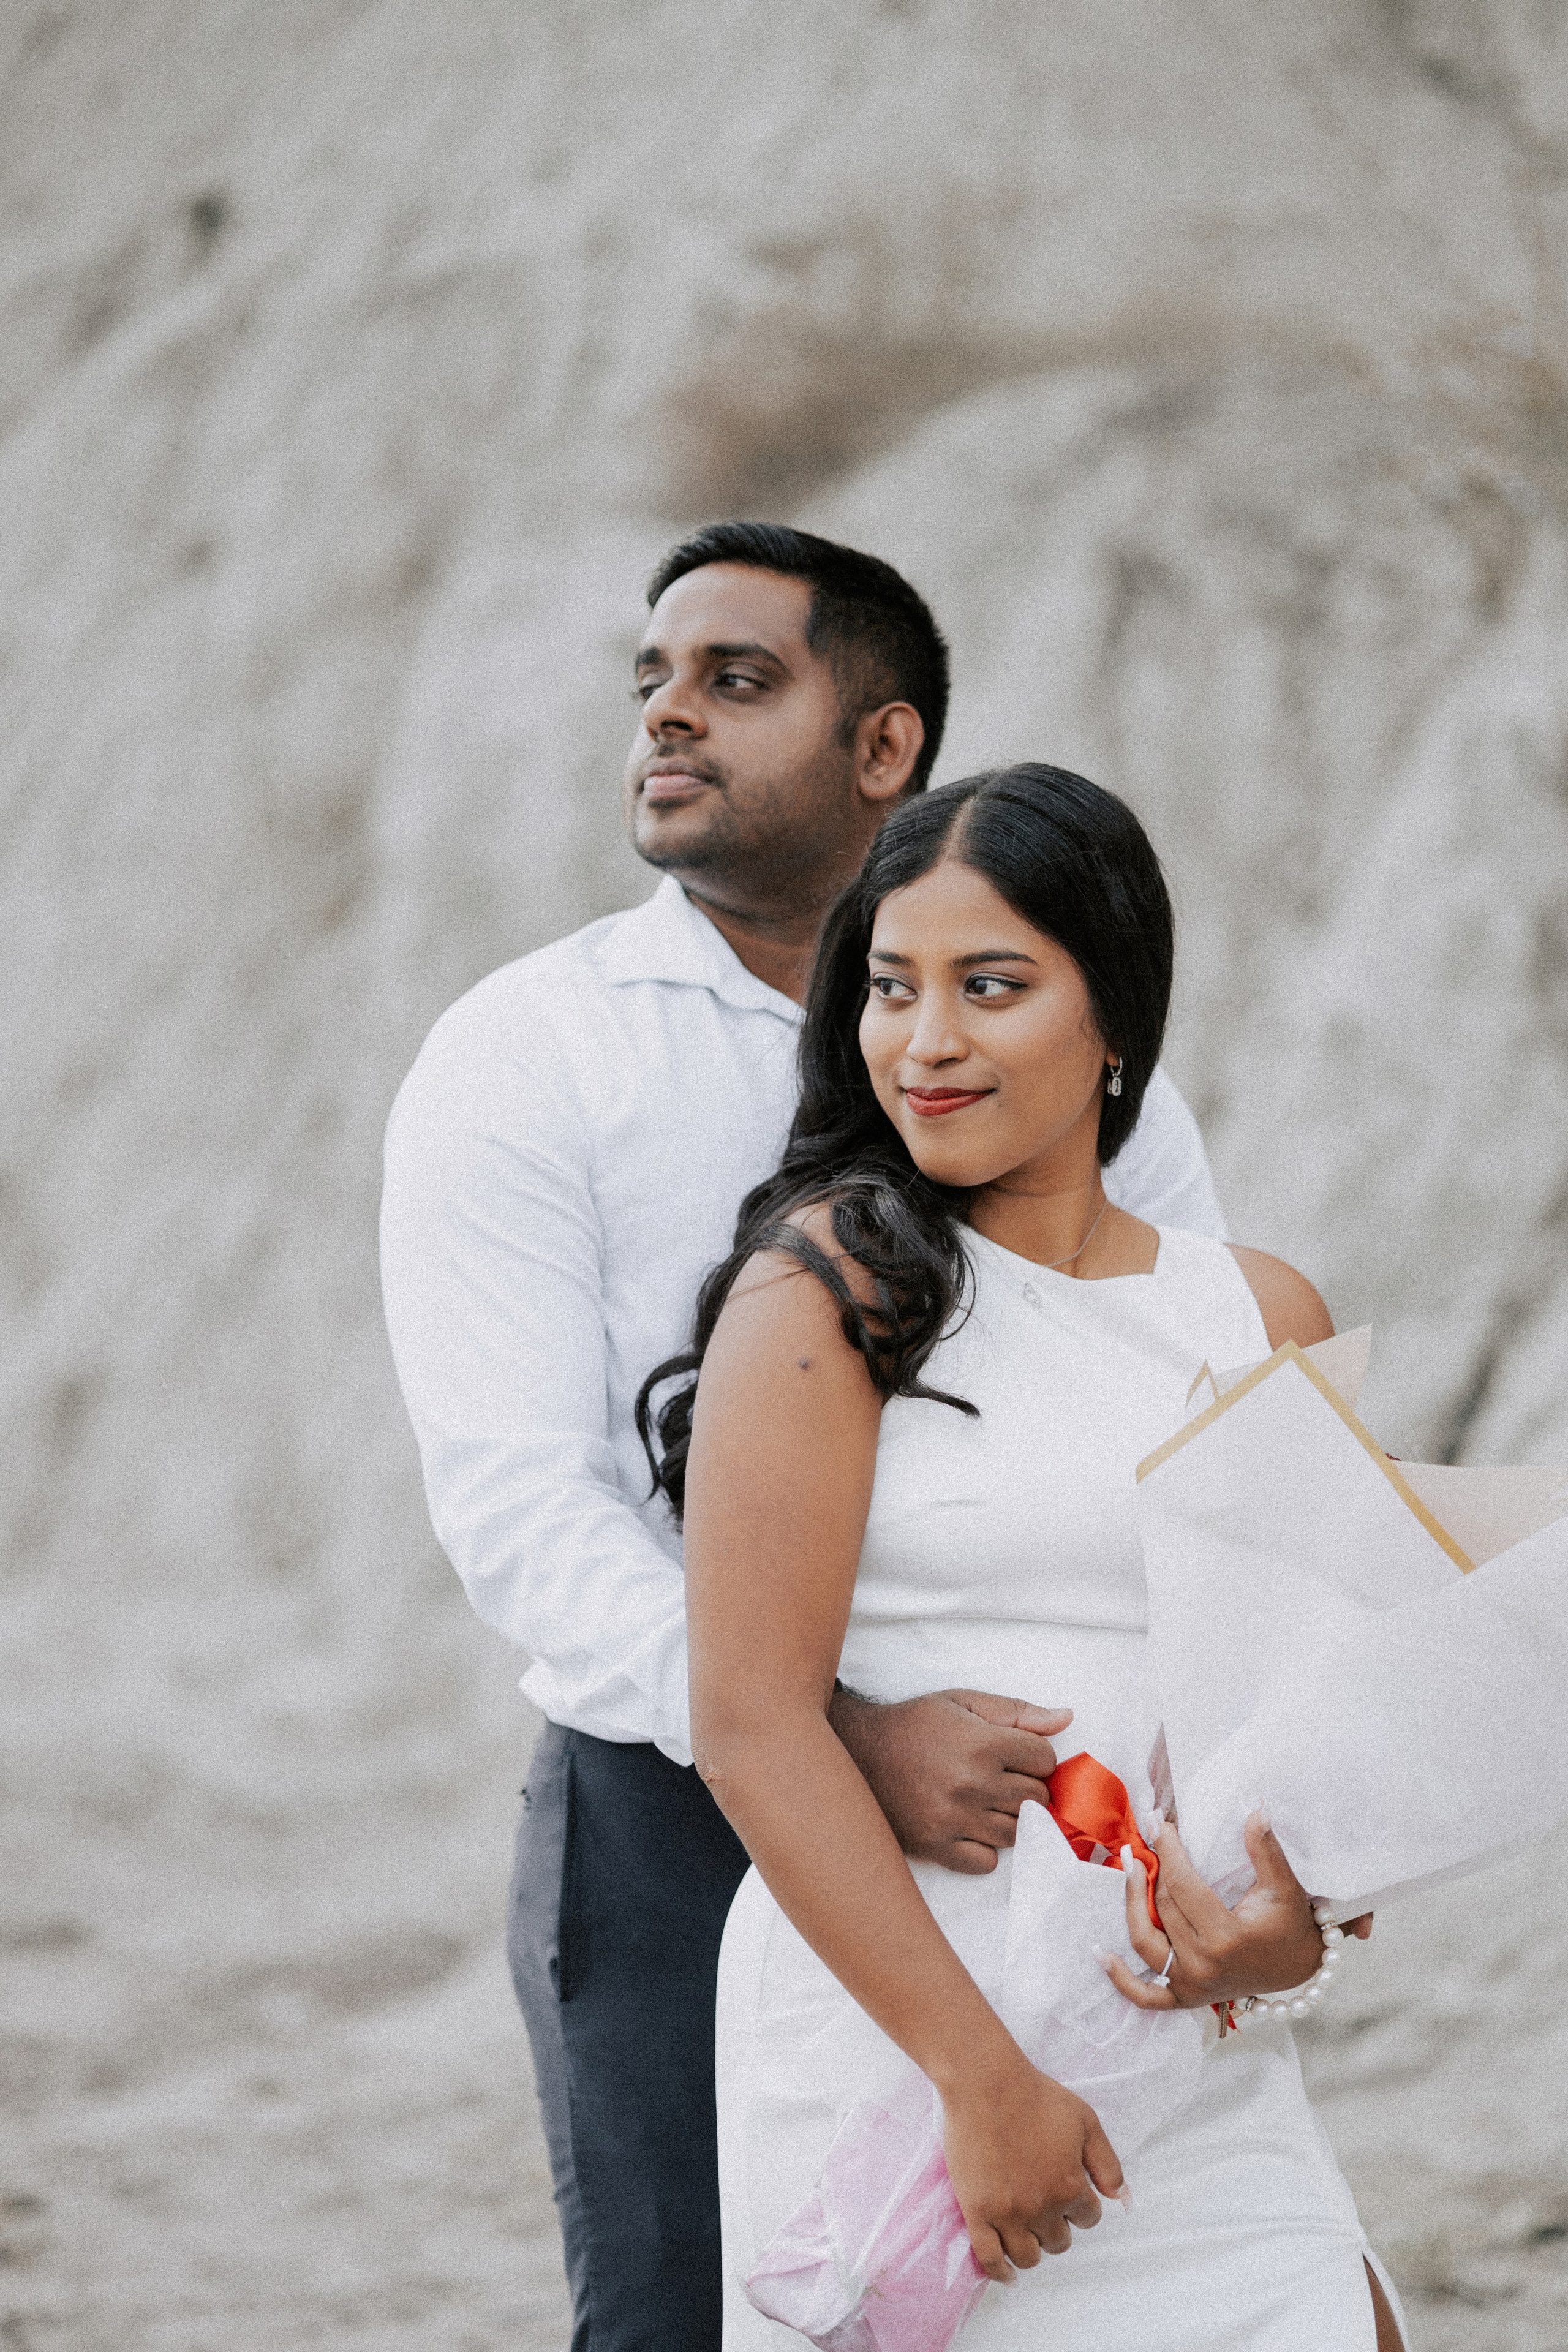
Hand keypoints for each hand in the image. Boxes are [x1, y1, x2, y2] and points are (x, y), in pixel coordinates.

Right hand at [830, 1687, 1071, 1873]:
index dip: (1035, 1755)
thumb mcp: (963, 1702)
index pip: (1045, 1760)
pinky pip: (987, 1862)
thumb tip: (1065, 1719)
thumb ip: (1017, 1711)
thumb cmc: (915, 1724)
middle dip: (1025, 1786)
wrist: (857, 1753)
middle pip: (1036, 1798)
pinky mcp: (936, 1846)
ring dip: (1007, 1817)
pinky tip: (968, 1825)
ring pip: (1016, 1833)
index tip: (1016, 1754)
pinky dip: (984, 1848)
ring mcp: (954, 1820)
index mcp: (981, 1744)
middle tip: (999, 1776)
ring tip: (983, 1799)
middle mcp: (971, 1784)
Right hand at [942, 2053, 1123, 2281]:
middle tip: (1043, 2206)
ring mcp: (1008, 2212)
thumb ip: (1107, 2163)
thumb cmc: (1035, 2095)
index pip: (1088, 2219)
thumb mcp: (1085, 2120)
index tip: (1067, 2193)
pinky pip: (989, 2258)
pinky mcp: (977, 2212)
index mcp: (1070, 2185)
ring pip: (1028, 2257)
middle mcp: (1042, 2206)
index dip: (1080, 2206)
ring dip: (1033, 2249)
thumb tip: (1121, 2200)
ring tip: (1027, 2234)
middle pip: (1059, 2241)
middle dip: (1056, 2227)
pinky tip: (1007, 2273)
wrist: (985, 2083)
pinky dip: (1000, 2272)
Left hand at [1101, 1808, 1371, 2010]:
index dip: (1167, 1848)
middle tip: (1147, 1836)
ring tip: (1127, 1867)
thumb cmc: (1291, 1925)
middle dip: (1152, 1867)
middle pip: (1162, 1906)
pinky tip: (1101, 1954)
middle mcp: (1204, 1965)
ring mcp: (1192, 1986)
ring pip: (1144, 1941)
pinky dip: (1121, 1979)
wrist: (1302, 1969)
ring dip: (1131, 1904)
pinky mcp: (1186, 1999)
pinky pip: (1145, 1996)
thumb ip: (1266, 1849)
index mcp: (1227, 1937)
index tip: (1158, 1820)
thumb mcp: (1285, 1886)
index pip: (1182, 1884)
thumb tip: (1257, 1809)